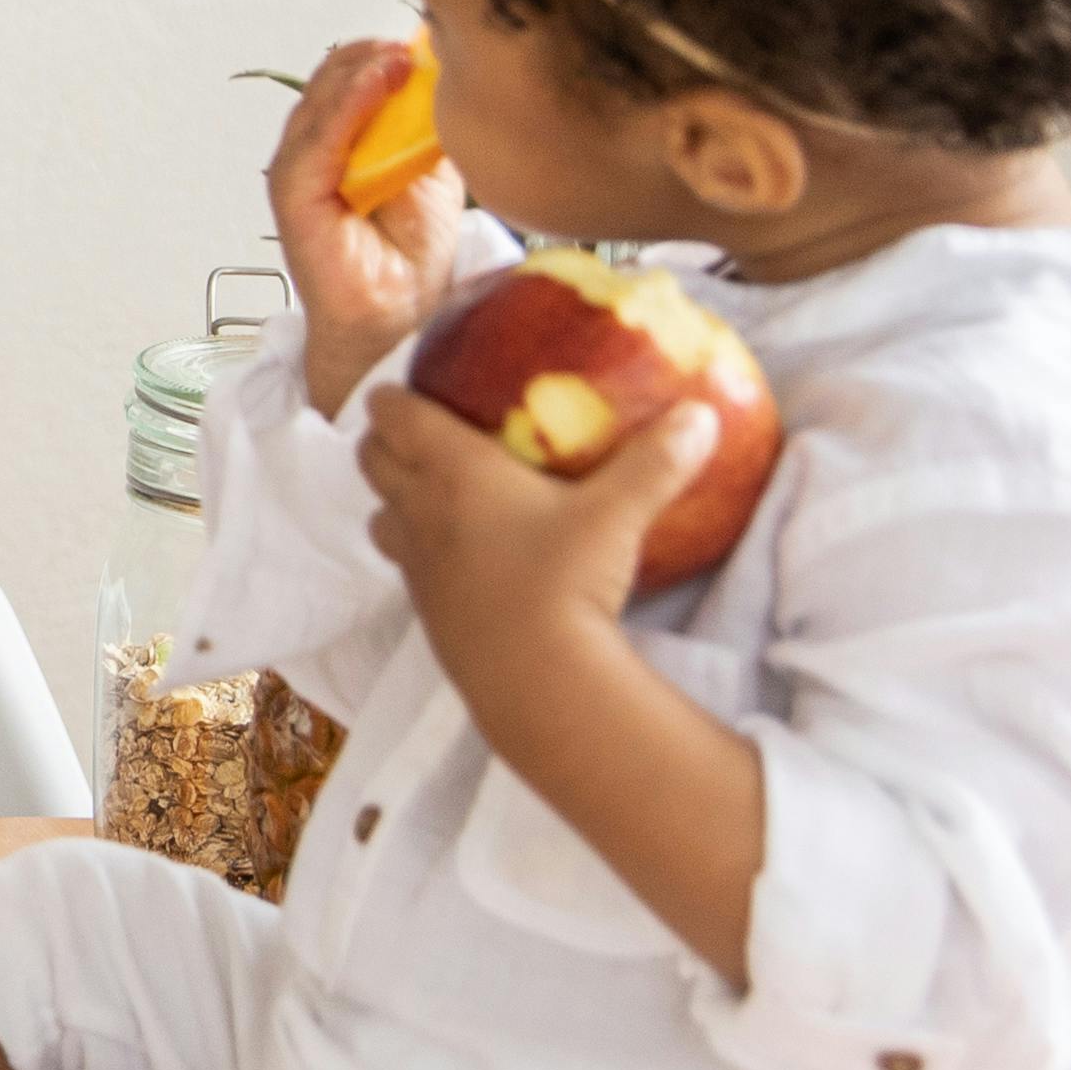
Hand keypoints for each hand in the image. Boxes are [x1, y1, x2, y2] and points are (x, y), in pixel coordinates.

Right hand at [265, 34, 455, 412]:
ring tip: (403, 58)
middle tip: (417, 44)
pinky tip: (377, 83)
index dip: (381, 52)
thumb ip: (431, 125)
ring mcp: (299, 172)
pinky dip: (346, 107)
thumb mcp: (436, 171)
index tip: (426, 37)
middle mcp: (314, 151)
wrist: (402, 317)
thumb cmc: (413, 255)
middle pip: (330, 79)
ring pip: (319, 102)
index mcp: (342, 141)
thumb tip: (452, 73)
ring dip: (361, 72)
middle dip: (372, 55)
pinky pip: (315, 142)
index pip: (350, 76)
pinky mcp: (294, 197)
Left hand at [360, 374, 714, 673]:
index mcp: (452, 470)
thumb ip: (656, 461)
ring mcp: (415, 565)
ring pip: (378, 516)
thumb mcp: (618, 515)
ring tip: (435, 498)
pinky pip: (405, 568)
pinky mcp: (425, 612)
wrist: (535, 679)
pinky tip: (463, 562)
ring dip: (395, 501)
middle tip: (420, 437)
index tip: (411, 390)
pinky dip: (419, 553)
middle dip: (386, 441)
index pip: (393, 414)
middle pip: (370, 459)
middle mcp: (419, 511)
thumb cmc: (566, 581)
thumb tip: (700, 413)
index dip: (393, 397)